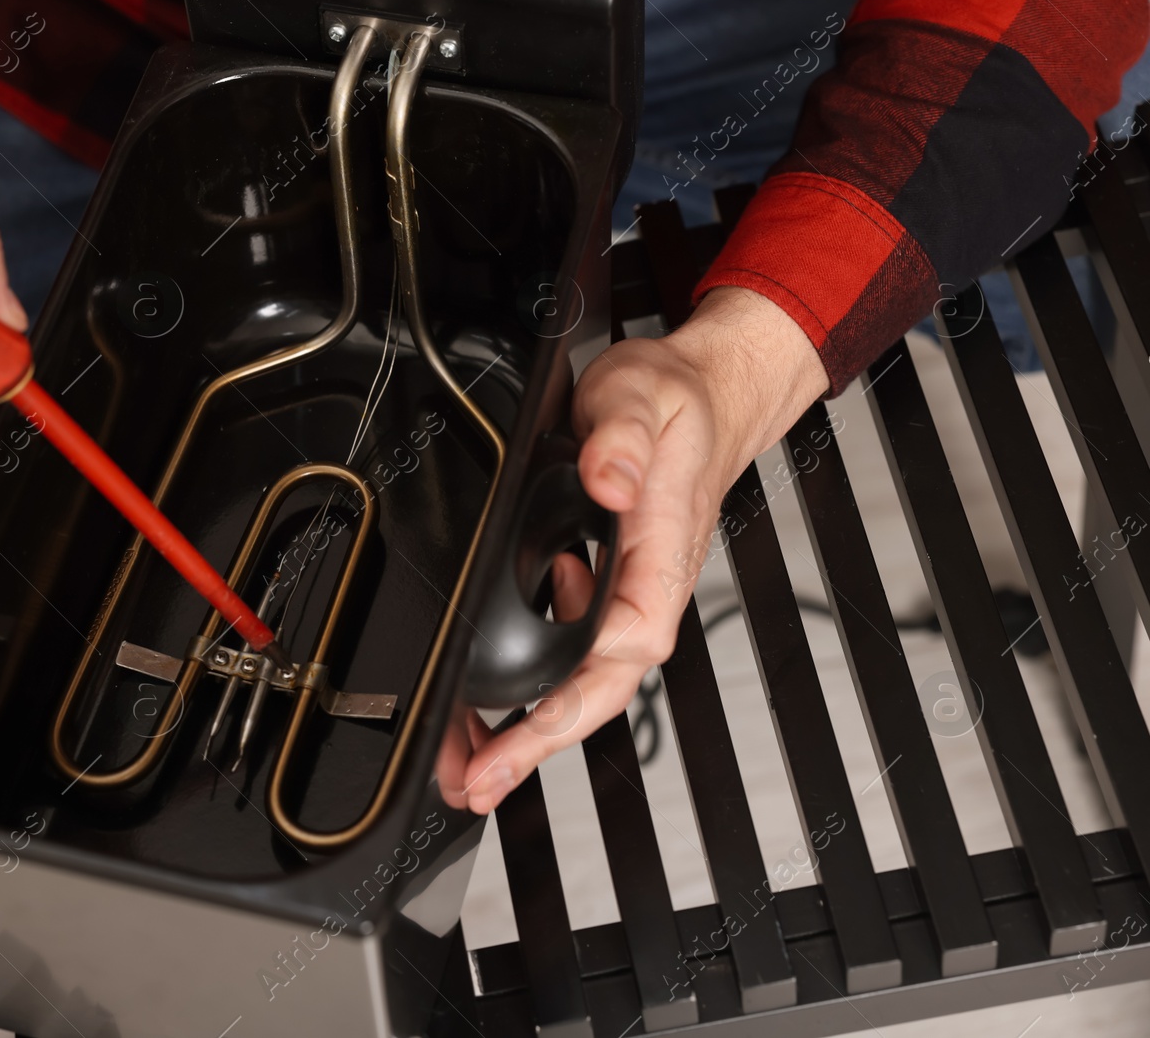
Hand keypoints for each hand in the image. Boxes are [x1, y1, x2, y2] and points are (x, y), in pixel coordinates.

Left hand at [437, 286, 828, 812]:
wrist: (700, 393)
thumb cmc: (677, 401)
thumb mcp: (644, 396)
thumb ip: (624, 436)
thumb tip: (606, 479)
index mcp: (660, 549)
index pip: (631, 638)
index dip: (580, 686)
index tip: (531, 723)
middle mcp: (646, 582)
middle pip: (601, 685)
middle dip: (539, 740)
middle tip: (480, 781)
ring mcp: (625, 589)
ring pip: (581, 678)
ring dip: (528, 726)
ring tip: (473, 763)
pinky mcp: (604, 583)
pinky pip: (569, 649)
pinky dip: (531, 683)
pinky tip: (491, 692)